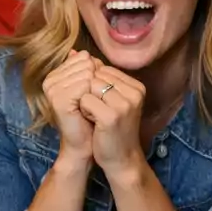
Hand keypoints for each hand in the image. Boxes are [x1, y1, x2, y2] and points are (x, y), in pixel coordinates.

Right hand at [41, 50, 96, 165]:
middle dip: (97, 82)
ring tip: (91, 107)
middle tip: (93, 102)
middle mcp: (50, 79)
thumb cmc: (89, 117)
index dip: (96, 73)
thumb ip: (85, 69)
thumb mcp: (88, 89)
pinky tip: (90, 112)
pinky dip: (94, 98)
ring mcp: (53, 89)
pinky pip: (86, 85)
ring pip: (88, 73)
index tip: (93, 93)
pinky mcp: (59, 99)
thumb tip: (82, 51)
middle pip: (86, 63)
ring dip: (96, 91)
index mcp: (55, 74)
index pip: (84, 57)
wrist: (85, 144)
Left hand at [77, 63, 146, 178]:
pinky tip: (94, 122)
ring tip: (96, 117)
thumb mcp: (110, 98)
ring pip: (89, 86)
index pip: (103, 69)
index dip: (93, 85)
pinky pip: (85, 100)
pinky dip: (84, 111)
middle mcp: (134, 92)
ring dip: (86, 102)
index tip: (101, 103)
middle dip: (89, 92)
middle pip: (95, 76)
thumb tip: (74, 52)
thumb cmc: (113, 128)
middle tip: (97, 112)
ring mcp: (125, 104)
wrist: (121, 158)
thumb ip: (96, 74)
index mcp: (136, 86)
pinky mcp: (112, 115)